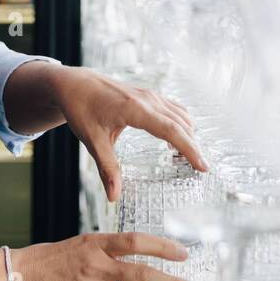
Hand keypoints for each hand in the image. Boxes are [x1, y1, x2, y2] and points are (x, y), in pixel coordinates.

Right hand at [11, 233, 190, 280]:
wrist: (21, 276)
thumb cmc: (54, 259)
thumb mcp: (83, 242)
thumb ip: (111, 248)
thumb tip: (142, 253)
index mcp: (97, 244)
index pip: (136, 241)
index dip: (162, 246)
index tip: (183, 253)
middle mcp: (96, 265)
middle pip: (141, 274)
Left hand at [50, 66, 208, 200]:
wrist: (76, 84)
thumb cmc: (82, 109)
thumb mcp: (92, 140)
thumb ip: (107, 168)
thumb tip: (114, 196)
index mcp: (135, 109)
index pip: (171, 131)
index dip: (190, 149)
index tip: (203, 167)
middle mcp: (148, 99)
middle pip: (181, 124)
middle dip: (194, 147)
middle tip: (202, 170)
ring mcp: (150, 95)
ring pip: (181, 115)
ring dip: (188, 135)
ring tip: (187, 159)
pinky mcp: (149, 95)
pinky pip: (173, 109)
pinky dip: (181, 125)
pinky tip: (174, 141)